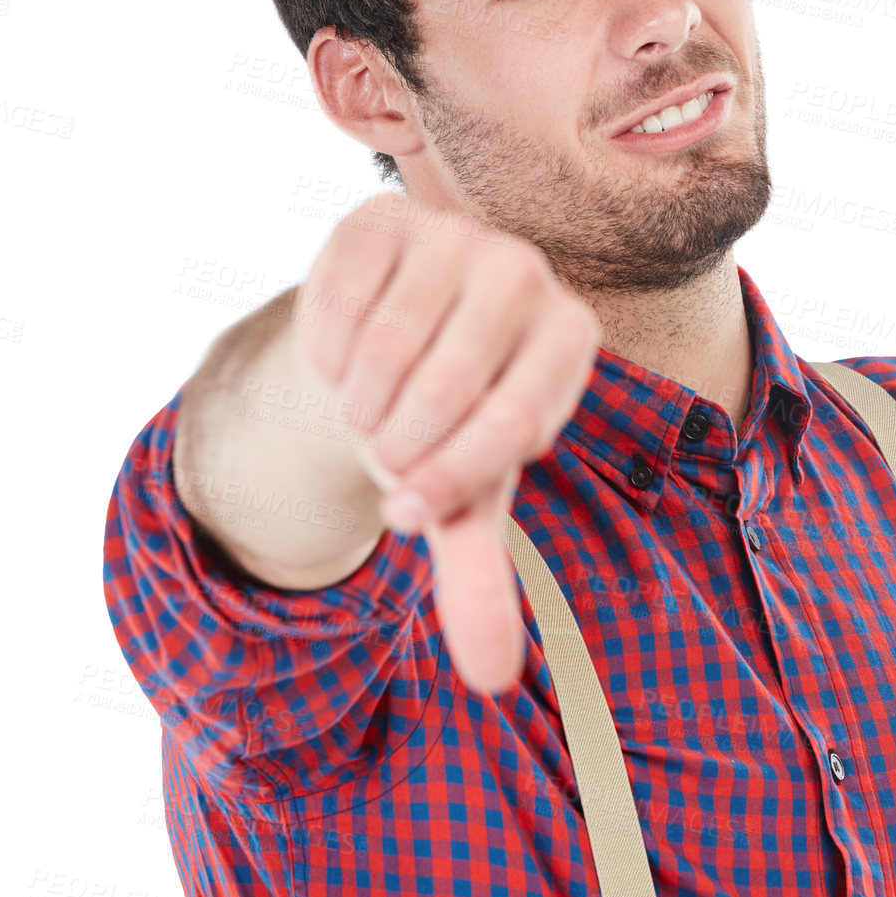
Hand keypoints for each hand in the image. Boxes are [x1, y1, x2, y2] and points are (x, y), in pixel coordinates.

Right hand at [293, 194, 601, 696]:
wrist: (378, 352)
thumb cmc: (440, 428)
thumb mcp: (462, 500)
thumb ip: (479, 581)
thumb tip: (492, 680)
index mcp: (571, 338)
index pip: (512, 426)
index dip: (447, 481)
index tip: (406, 507)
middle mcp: (526, 272)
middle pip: (442, 389)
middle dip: (394, 443)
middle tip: (386, 446)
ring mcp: (455, 233)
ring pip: (385, 347)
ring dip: (356, 402)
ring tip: (368, 406)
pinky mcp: (381, 217)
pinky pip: (336, 300)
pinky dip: (324, 351)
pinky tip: (341, 358)